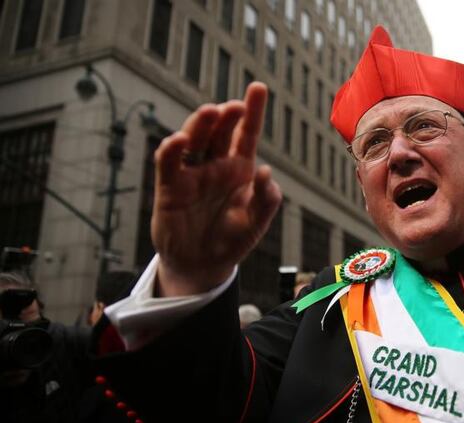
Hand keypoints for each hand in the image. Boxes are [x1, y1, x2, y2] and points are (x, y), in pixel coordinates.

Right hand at [152, 83, 281, 295]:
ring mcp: (191, 174)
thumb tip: (266, 171)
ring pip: (194, 140)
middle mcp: (215, 165)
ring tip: (212, 111)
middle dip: (227, 115)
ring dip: (201, 124)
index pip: (247, 133)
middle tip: (234, 106)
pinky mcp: (170, 188)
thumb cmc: (232, 239)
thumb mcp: (256, 222)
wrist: (203, 266)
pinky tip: (179, 140)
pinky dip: (172, 150)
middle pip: (220, 131)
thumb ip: (266, 199)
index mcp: (240, 169)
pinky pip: (168, 163)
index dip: (253, 111)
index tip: (258, 87)